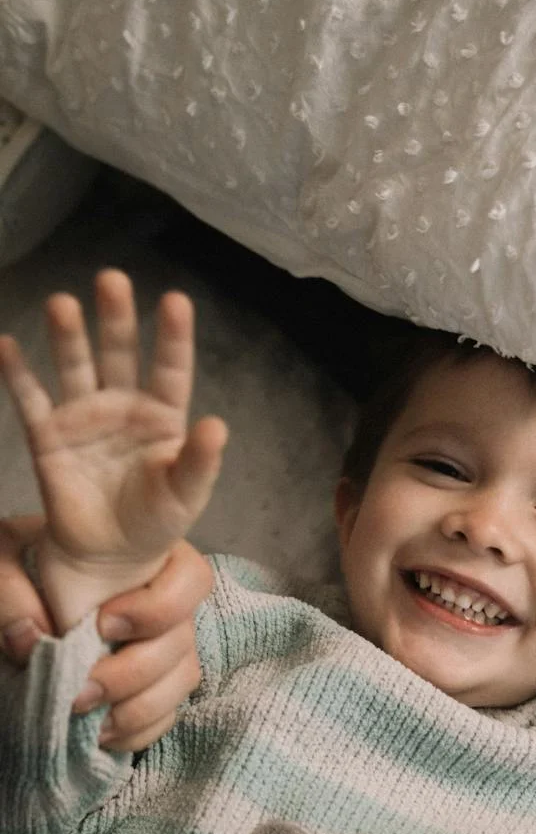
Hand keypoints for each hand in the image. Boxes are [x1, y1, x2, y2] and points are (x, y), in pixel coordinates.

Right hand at [0, 269, 225, 629]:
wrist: (113, 554)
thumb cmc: (157, 519)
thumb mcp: (186, 494)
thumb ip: (200, 461)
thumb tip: (216, 425)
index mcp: (163, 414)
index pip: (171, 368)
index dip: (173, 336)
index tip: (175, 300)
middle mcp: (123, 404)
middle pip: (119, 353)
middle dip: (115, 318)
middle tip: (112, 279)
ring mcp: (84, 416)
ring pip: (75, 366)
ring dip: (68, 336)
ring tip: (62, 304)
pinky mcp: (49, 436)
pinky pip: (31, 400)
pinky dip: (18, 375)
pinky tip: (6, 346)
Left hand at [0, 515, 212, 751]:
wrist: (24, 599)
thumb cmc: (24, 567)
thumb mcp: (3, 556)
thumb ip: (9, 589)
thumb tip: (30, 636)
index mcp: (146, 558)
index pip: (191, 578)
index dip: (158, 609)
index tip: (103, 623)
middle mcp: (167, 601)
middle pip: (181, 642)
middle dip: (133, 674)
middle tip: (82, 689)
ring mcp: (167, 644)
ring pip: (180, 681)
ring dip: (137, 709)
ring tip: (89, 719)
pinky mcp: (156, 683)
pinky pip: (167, 713)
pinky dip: (137, 730)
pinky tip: (100, 732)